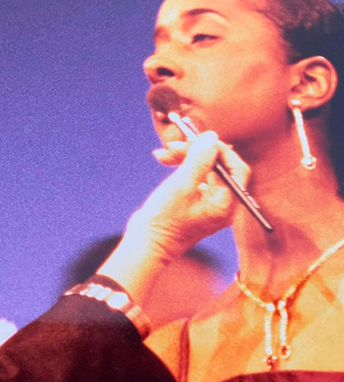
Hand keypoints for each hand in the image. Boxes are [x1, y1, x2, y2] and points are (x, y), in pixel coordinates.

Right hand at [98, 131, 249, 297]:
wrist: (145, 245)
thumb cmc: (163, 220)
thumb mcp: (181, 186)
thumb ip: (199, 160)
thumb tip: (212, 137)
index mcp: (226, 204)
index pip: (236, 169)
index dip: (220, 151)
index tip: (200, 139)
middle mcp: (222, 204)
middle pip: (218, 167)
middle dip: (196, 152)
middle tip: (174, 145)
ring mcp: (208, 203)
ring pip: (204, 169)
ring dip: (184, 157)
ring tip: (162, 154)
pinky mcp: (195, 201)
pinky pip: (194, 176)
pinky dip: (181, 166)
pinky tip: (164, 161)